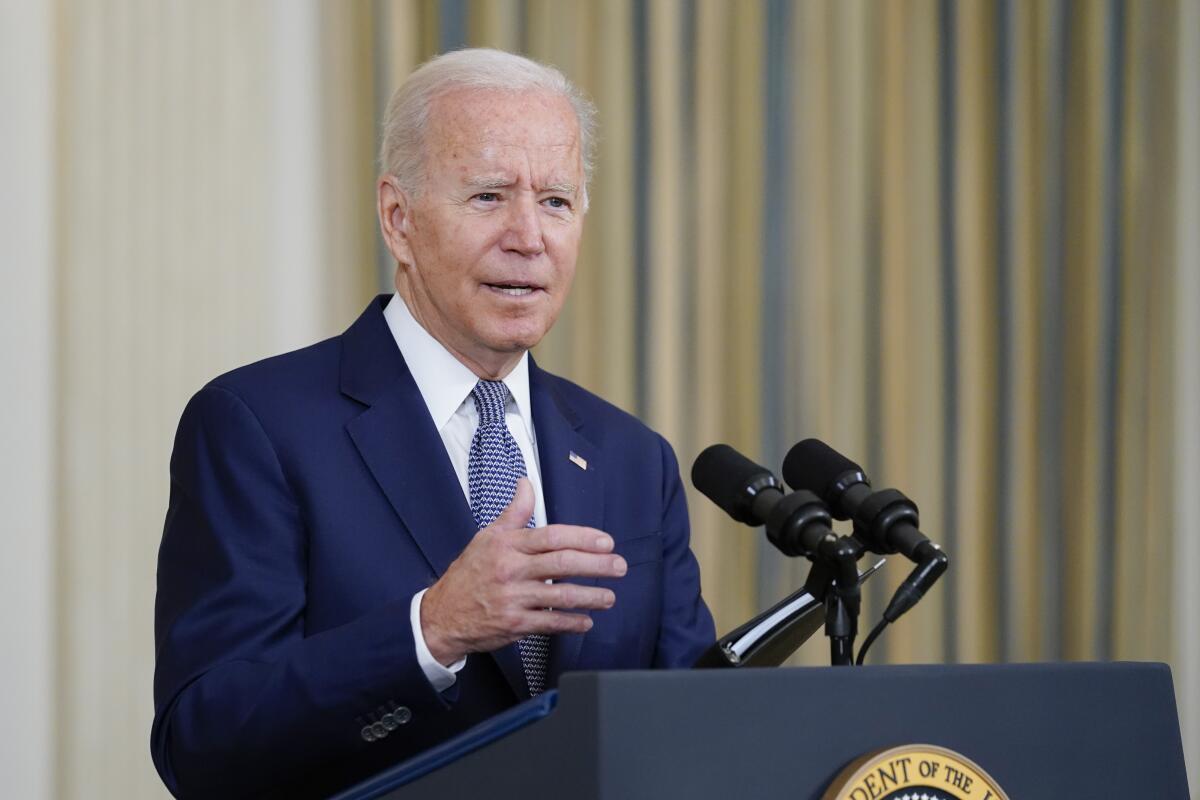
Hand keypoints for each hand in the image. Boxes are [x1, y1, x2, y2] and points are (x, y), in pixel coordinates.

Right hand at [420, 478, 625, 665]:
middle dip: (596, 565)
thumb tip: (526, 483)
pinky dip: (571, 623)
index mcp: (508, 545)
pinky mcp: (514, 625)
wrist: (441, 615)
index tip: (606, 542)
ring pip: (560, 596)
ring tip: (610, 597)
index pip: (552, 537)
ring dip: (590, 597)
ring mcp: (513, 598)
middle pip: (562, 564)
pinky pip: (550, 623)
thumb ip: (514, 513)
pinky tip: (587, 621)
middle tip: (619, 567)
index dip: (583, 538)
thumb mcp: (487, 537)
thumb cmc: (468, 573)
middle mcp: (511, 570)